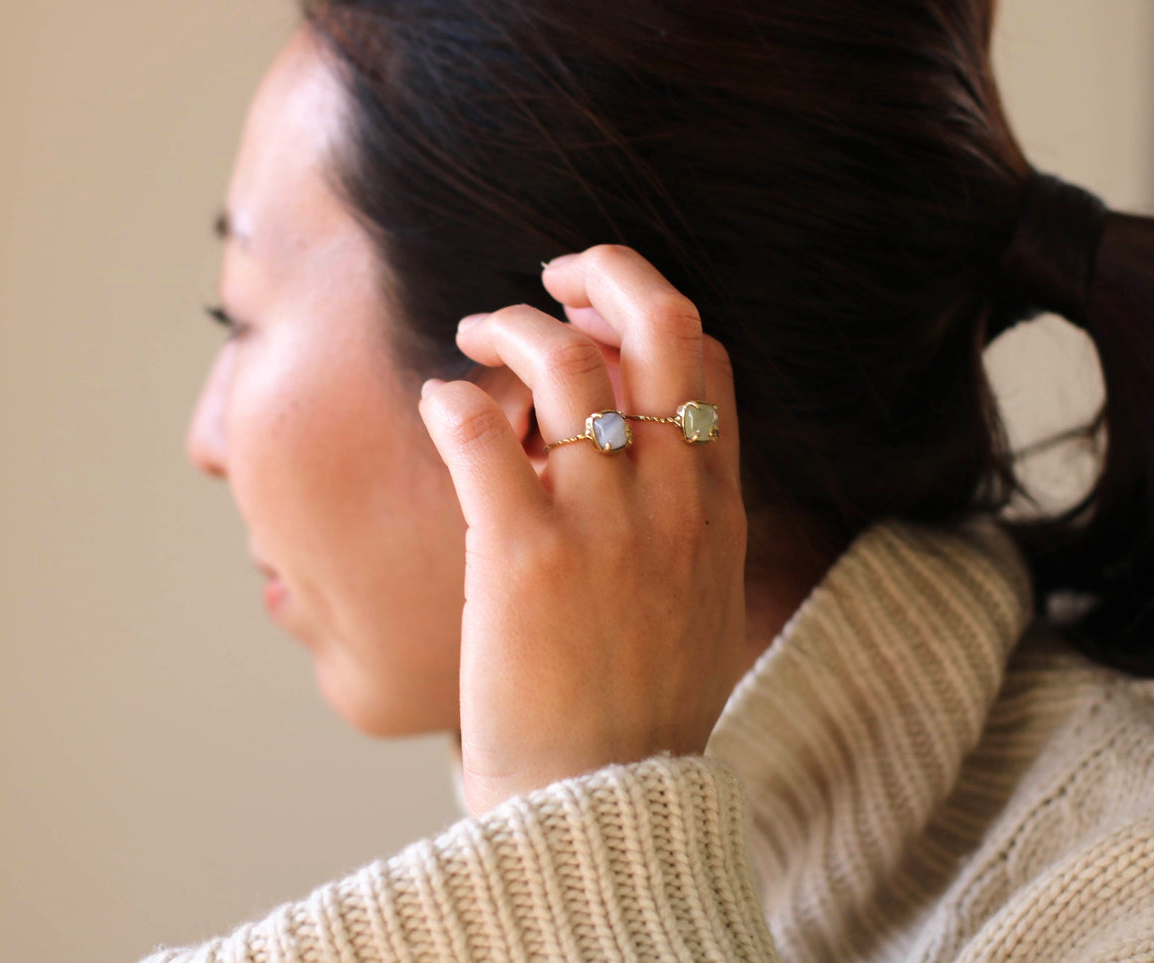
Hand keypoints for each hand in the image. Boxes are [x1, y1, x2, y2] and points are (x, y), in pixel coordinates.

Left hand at [417, 244, 749, 818]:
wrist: (604, 804)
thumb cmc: (638, 710)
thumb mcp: (699, 601)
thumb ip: (685, 520)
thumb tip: (637, 453)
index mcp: (716, 507)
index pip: (706, 362)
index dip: (650, 317)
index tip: (598, 321)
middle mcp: (671, 498)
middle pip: (660, 326)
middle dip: (604, 271)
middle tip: (550, 275)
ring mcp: (602, 523)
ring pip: (562, 361)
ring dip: (508, 326)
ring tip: (473, 339)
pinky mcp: (522, 556)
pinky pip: (478, 431)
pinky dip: (450, 399)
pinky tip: (438, 408)